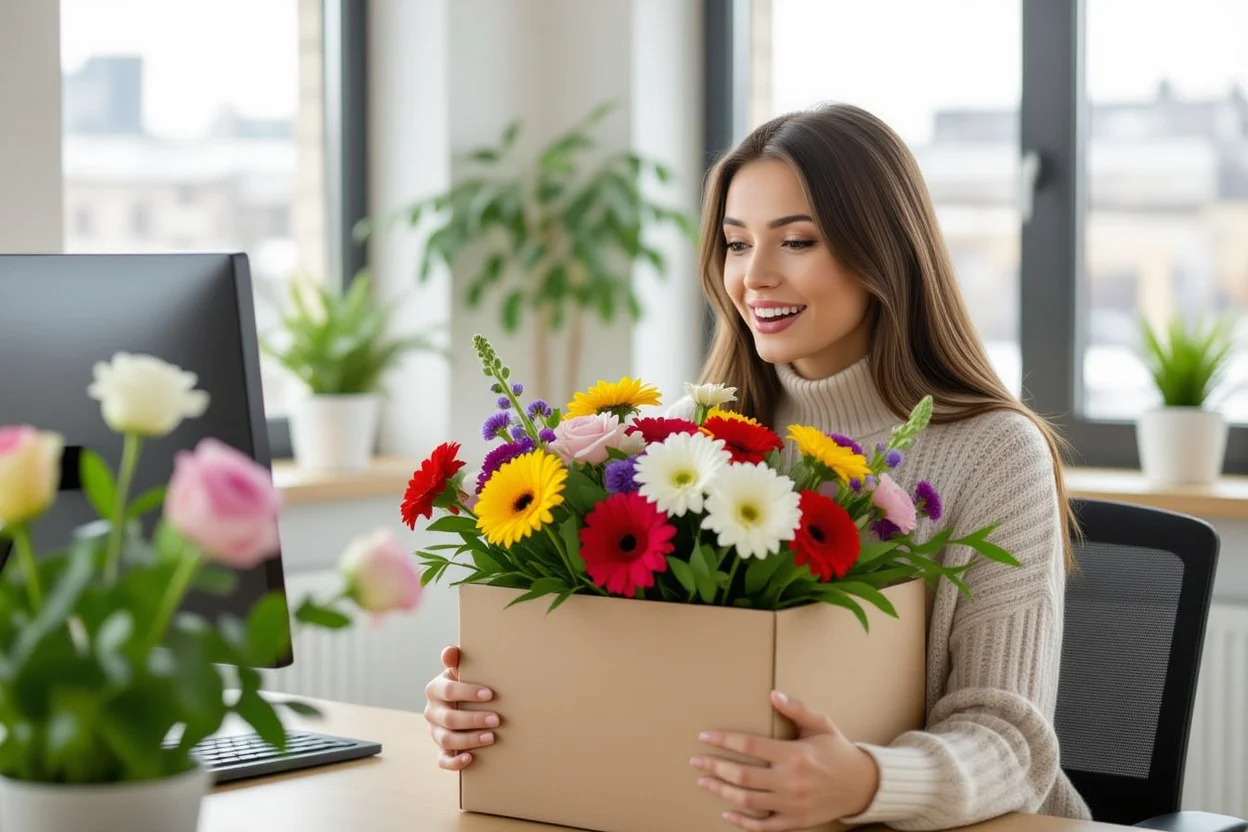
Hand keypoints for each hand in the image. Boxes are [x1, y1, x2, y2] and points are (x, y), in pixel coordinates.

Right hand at [423, 645, 499, 770]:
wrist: (460, 701)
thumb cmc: (465, 682)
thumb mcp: (460, 669)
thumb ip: (455, 660)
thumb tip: (450, 651)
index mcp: (435, 689)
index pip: (448, 691)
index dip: (468, 693)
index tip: (490, 694)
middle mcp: (432, 711)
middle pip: (449, 718)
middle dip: (473, 719)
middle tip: (496, 719)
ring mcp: (435, 731)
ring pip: (446, 739)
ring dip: (469, 739)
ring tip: (491, 737)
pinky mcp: (441, 749)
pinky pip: (442, 760)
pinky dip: (454, 762)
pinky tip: (470, 758)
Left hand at [690, 690, 879, 830]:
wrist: (862, 786)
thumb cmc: (837, 751)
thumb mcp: (821, 724)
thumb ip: (796, 709)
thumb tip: (773, 694)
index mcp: (794, 754)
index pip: (750, 746)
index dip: (724, 740)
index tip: (704, 736)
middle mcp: (790, 781)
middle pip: (742, 775)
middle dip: (714, 766)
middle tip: (695, 761)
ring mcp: (791, 804)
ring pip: (747, 799)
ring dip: (721, 790)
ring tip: (703, 781)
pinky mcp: (794, 821)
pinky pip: (763, 825)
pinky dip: (742, 821)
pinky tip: (726, 813)